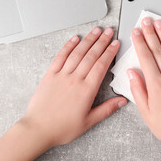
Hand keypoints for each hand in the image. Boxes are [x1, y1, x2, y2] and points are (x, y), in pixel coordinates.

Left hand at [23, 27, 126, 146]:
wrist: (38, 129)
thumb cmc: (61, 127)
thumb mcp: (88, 122)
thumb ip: (107, 109)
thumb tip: (122, 101)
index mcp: (86, 90)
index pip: (102, 65)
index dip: (110, 52)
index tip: (116, 44)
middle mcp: (75, 79)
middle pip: (91, 55)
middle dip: (102, 42)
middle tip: (109, 32)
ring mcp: (61, 75)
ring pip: (77, 53)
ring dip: (88, 40)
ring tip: (96, 31)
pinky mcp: (50, 75)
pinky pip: (60, 57)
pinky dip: (68, 46)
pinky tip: (75, 39)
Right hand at [128, 18, 160, 160]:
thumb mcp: (146, 112)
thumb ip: (138, 90)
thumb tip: (131, 72)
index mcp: (156, 84)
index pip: (145, 57)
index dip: (139, 42)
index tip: (135, 32)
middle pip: (158, 49)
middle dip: (150, 33)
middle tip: (145, 21)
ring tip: (159, 23)